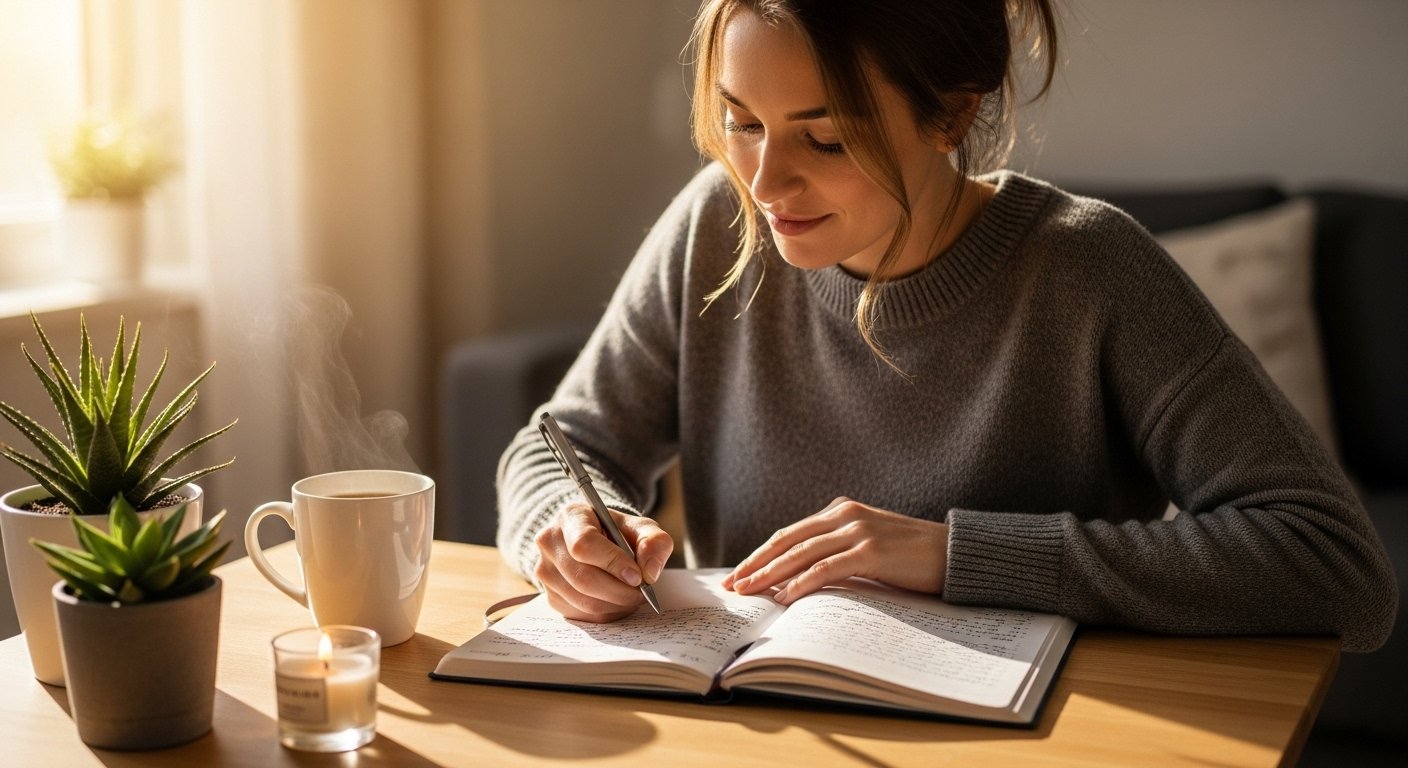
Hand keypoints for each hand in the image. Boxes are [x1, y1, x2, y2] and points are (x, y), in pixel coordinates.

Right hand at [534, 502, 672, 621]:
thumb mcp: (641, 528)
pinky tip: (617, 602)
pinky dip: (605, 614)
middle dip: (619, 591)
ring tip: (632, 597)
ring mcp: (545, 571)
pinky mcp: (550, 595)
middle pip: (583, 578)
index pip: (584, 544)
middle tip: (641, 593)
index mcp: (571, 517)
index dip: (612, 563)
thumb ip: (653, 542)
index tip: (637, 577)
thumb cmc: (618, 534)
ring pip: (582, 600)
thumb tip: (649, 572)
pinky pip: (579, 614)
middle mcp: (550, 542)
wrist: (597, 542)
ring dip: (614, 605)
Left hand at [722, 497, 947, 603]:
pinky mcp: (871, 552)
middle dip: (756, 563)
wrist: (954, 553)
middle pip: (787, 540)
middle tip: (732, 584)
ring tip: (749, 591)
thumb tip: (799, 577)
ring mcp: (858, 531)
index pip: (790, 534)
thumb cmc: (911, 556)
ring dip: (770, 574)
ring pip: (801, 553)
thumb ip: (838, 549)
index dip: (761, 554)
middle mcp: (845, 515)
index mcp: (841, 511)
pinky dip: (801, 582)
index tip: (739, 573)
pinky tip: (784, 596)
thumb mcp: (869, 544)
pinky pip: (827, 568)